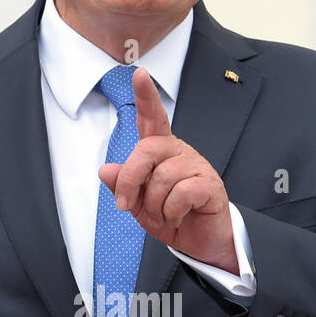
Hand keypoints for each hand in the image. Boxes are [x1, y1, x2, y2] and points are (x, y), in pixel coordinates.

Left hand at [97, 66, 237, 272]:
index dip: (145, 97)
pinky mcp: (210, 184)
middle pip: (146, 151)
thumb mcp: (137, 203)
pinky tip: (177, 216)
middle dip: (129, 181)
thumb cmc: (169, 216)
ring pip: (161, 179)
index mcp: (160, 151)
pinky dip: (171, 212)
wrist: (200, 243)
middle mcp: (178, 152)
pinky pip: (180, 194)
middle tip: (125, 205)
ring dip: (153, 206)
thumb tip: (105, 169)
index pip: (152, 118)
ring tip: (162, 215)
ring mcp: (196, 166)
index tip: (139, 73)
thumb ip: (122, 185)